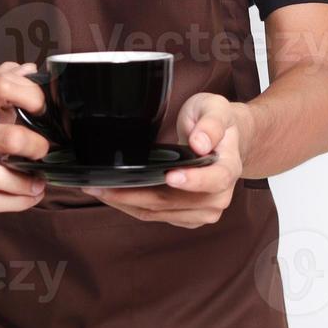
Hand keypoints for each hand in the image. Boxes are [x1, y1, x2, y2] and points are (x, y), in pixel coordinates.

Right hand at [0, 61, 51, 212]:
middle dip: (36, 146)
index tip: (44, 108)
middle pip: (9, 137)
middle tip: (44, 150)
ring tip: (39, 181)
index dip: (31, 94)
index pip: (2, 86)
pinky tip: (30, 195)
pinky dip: (17, 202)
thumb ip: (5, 80)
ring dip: (25, 182)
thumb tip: (31, 69)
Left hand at [80, 92, 244, 228]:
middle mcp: (218, 197)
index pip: (213, 180)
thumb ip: (210, 124)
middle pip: (173, 201)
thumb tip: (200, 143)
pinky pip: (155, 216)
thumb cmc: (218, 123)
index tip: (169, 176)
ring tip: (98, 189)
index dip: (191, 180)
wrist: (225, 140)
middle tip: (102, 185)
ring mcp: (202, 211)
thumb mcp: (216, 109)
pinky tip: (114, 195)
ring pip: (158, 212)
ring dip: (126, 203)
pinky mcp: (187, 218)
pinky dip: (132, 206)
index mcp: (229, 169)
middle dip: (135, 194)